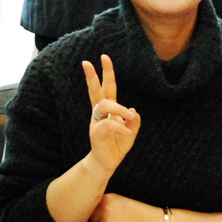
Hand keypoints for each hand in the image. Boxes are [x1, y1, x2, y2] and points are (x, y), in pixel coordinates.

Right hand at [83, 54, 139, 173]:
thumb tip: (132, 110)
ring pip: (105, 104)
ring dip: (119, 109)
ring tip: (129, 117)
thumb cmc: (117, 146)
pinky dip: (121, 127)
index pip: (107, 87)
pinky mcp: (96, 132)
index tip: (103, 57)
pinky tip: (127, 134)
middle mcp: (100, 113)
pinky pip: (109, 123)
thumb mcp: (131, 132)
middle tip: (87, 62)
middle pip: (97, 91)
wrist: (107, 163)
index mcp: (108, 110)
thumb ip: (134, 121)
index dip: (106, 73)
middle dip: (93, 76)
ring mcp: (96, 122)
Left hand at [88, 193, 158, 221]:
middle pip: (90, 220)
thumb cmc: (139, 213)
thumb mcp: (121, 202)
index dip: (95, 216)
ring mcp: (107, 220)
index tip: (101, 219)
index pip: (90, 208)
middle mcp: (105, 208)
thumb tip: (90, 215)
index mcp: (107, 198)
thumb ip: (105, 205)